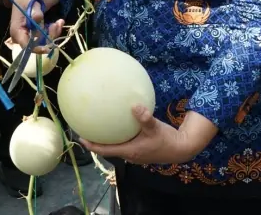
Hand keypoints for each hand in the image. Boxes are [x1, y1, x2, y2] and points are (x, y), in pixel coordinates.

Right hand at [10, 0, 61, 52]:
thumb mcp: (30, 3)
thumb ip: (34, 12)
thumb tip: (37, 19)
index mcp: (17, 31)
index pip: (24, 45)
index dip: (36, 48)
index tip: (47, 48)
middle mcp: (24, 36)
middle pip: (37, 45)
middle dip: (49, 36)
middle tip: (55, 25)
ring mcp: (32, 36)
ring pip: (45, 41)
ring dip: (54, 32)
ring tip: (58, 22)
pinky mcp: (39, 34)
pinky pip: (49, 37)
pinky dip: (56, 30)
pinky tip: (59, 21)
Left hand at [79, 105, 193, 165]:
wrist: (180, 149)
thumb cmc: (166, 140)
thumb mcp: (155, 128)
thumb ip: (144, 118)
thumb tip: (134, 106)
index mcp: (129, 151)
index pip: (105, 150)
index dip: (91, 145)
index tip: (80, 138)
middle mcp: (130, 155)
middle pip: (108, 149)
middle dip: (97, 141)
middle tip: (87, 130)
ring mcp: (135, 153)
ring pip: (117, 146)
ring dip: (108, 139)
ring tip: (101, 127)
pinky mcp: (141, 150)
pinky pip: (125, 143)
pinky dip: (120, 136)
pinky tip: (122, 124)